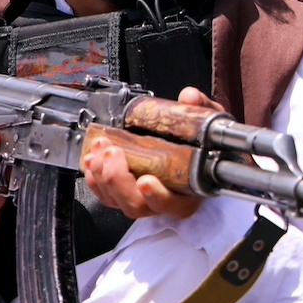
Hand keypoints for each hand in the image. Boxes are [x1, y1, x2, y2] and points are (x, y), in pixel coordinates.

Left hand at [81, 86, 219, 221]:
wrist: (200, 149)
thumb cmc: (206, 142)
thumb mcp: (211, 122)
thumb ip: (201, 109)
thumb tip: (188, 97)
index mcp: (189, 190)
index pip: (173, 204)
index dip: (157, 196)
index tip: (146, 180)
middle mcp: (165, 201)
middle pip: (137, 205)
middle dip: (119, 180)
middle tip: (114, 152)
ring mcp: (144, 199)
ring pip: (118, 201)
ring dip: (103, 178)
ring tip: (99, 152)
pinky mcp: (126, 193)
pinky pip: (106, 195)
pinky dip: (95, 180)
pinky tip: (91, 162)